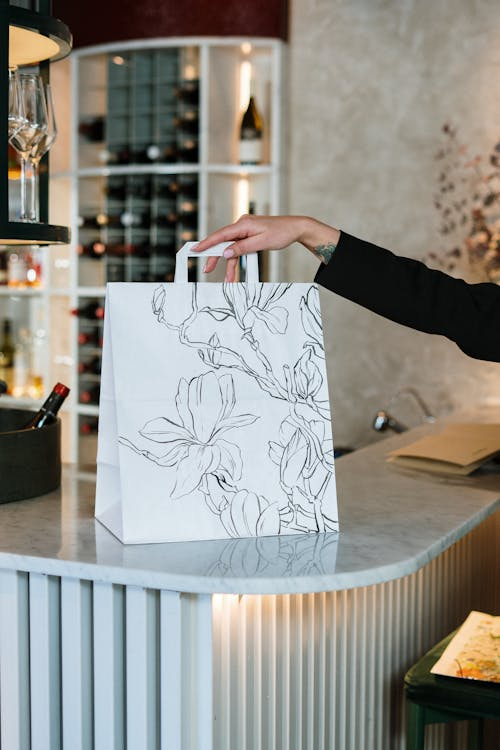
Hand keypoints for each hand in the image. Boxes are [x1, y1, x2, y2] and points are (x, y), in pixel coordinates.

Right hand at [194, 214, 339, 280]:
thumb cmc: (282, 232)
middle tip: (207, 269)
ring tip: (227, 280)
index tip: (196, 249)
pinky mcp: (249, 235)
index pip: (221, 234)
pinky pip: (239, 248)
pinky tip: (235, 272)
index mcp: (243, 224)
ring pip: (231, 248)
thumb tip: (226, 253)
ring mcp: (246, 230)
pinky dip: (237, 259)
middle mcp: (242, 225)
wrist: (296, 228)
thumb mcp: (261, 243)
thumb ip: (242, 248)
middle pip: (223, 242)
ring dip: (229, 264)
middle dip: (215, 257)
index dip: (207, 243)